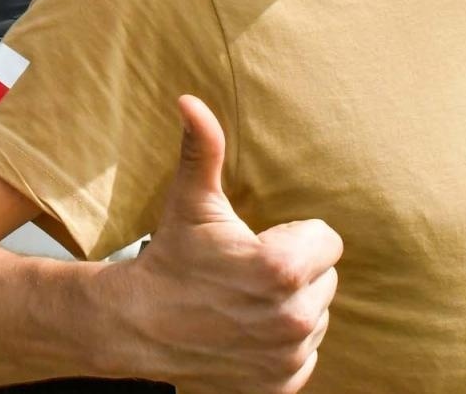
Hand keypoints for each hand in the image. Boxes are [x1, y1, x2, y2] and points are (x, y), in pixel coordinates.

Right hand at [109, 95, 340, 393]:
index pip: (328, 240)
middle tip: (244, 272)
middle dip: (293, 271)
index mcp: (283, 269)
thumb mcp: (190, 201)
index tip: (254, 243)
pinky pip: (306, 353)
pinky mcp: (283, 384)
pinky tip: (244, 331)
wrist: (138, 325)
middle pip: (326, 278)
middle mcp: (295, 319)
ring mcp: (290, 357)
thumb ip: (203, 148)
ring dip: (288, 307)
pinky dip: (281, 344)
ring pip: (316, 315)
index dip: (292, 236)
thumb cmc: (171, 256)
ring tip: (242, 300)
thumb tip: (190, 99)